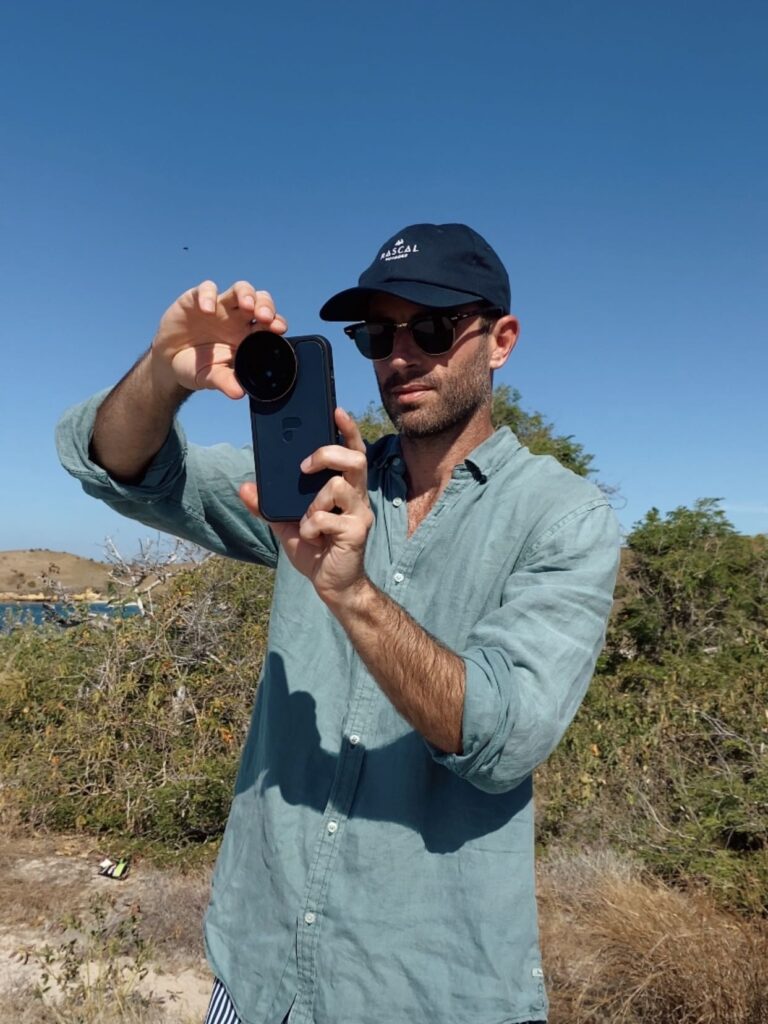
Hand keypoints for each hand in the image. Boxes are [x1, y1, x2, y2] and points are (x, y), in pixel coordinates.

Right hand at [150, 281, 287, 398]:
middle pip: (260, 301)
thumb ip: (225, 382)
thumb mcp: (210, 378)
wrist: (168, 362)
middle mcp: (237, 317)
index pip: (269, 324)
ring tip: (247, 306)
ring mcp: (219, 306)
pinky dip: (208, 296)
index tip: (279, 330)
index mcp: (247, 336)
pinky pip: (206, 289)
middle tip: (265, 317)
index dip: (277, 323)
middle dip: (266, 305)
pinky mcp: (196, 299)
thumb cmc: (197, 367)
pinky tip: (207, 309)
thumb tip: (238, 393)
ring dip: (246, 294)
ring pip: (240, 289)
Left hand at [239, 409, 373, 604]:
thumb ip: (268, 505)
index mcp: (345, 489)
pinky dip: (311, 527)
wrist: (333, 585)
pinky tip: (312, 538)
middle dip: (327, 454)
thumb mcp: (286, 525)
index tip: (335, 411)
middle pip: (354, 458)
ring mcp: (359, 513)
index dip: (348, 430)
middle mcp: (357, 496)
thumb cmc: (316, 551)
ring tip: (309, 521)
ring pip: (338, 486)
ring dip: (314, 503)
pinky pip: (326, 518)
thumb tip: (244, 487)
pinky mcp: (356, 532)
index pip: (352, 451)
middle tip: (304, 467)